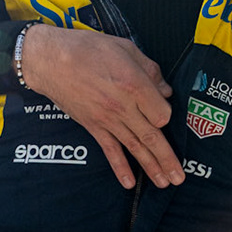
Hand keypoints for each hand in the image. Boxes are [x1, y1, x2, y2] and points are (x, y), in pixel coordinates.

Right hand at [19, 26, 181, 189]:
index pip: (162, 113)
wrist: (51, 60)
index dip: (166, 114)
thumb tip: (165, 90)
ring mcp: (107, 119)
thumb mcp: (125, 48)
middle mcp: (123, 106)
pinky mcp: (93, 126)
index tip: (162, 109)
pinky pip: (110, 150)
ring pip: (135, 147)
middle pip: (152, 137)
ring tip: (165, 183)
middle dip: (168, 159)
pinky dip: (120, 167)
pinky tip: (129, 183)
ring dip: (151, 167)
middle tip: (180, 178)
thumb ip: (149, 69)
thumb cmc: (88, 48)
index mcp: (134, 85)